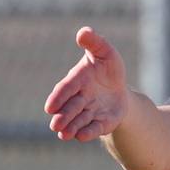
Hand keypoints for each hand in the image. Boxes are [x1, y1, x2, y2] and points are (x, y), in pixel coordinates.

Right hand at [44, 27, 128, 141]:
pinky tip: (82, 137)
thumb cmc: (108, 68)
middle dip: (63, 116)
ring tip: (65, 135)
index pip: (66, 89)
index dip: (58, 97)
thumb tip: (83, 32)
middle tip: (56, 126)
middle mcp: (80, 98)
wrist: (120, 89)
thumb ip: (95, 43)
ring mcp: (90, 112)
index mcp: (78, 80)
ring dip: (72, 127)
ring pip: (79, 120)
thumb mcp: (106, 52)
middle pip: (70, 108)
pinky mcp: (101, 122)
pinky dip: (89, 132)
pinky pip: (95, 128)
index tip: (50, 107)